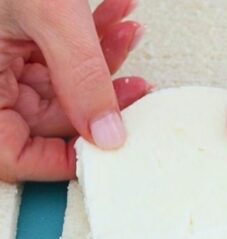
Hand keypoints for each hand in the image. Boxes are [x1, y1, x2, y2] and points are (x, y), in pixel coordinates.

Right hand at [0, 0, 149, 181]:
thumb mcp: (47, 13)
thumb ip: (82, 78)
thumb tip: (108, 135)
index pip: (12, 155)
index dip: (59, 161)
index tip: (105, 152)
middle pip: (47, 121)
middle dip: (99, 101)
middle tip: (137, 90)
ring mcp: (1, 54)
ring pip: (61, 85)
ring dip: (103, 62)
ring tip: (130, 35)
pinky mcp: (16, 33)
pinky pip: (57, 52)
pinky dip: (91, 36)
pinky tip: (119, 16)